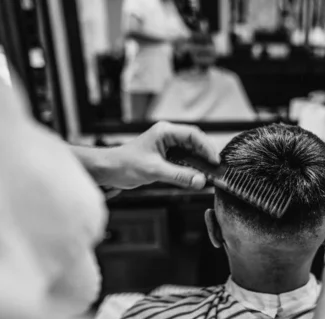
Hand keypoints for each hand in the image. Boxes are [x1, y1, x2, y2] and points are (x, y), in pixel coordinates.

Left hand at [97, 122, 218, 189]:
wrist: (110, 170)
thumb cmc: (125, 164)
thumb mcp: (155, 170)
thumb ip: (179, 176)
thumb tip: (200, 181)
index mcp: (165, 132)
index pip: (193, 135)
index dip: (206, 147)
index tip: (214, 161)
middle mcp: (168, 136)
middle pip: (195, 142)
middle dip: (205, 155)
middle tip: (214, 169)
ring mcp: (167, 146)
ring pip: (191, 152)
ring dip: (199, 163)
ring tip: (208, 174)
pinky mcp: (166, 157)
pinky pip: (184, 161)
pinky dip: (191, 169)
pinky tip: (196, 176)